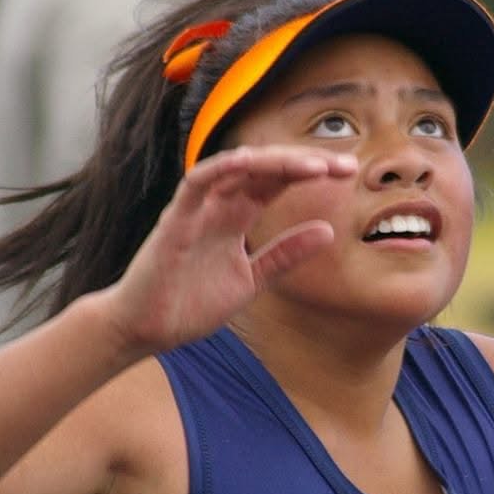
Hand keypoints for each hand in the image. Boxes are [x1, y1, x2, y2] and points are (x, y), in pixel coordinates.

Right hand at [104, 145, 356, 351]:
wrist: (145, 331)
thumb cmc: (190, 304)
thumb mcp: (252, 280)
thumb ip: (285, 254)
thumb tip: (329, 231)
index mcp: (235, 217)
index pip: (277, 183)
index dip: (310, 172)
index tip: (348, 172)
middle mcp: (217, 206)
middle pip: (263, 170)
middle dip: (304, 162)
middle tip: (345, 165)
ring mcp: (196, 210)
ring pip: (236, 169)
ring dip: (275, 162)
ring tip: (314, 166)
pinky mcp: (174, 221)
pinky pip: (197, 183)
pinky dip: (222, 169)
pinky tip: (251, 163)